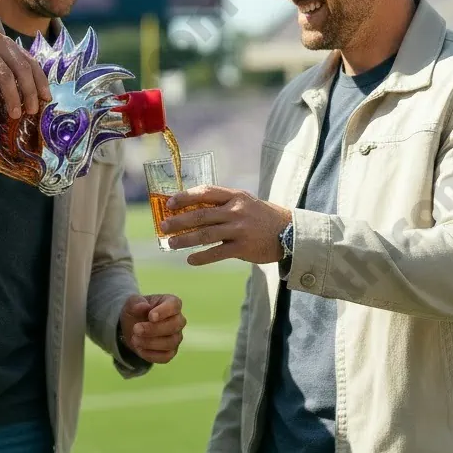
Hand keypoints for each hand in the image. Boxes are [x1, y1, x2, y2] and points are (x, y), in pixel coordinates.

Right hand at [0, 29, 50, 117]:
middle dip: (30, 92)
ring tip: (15, 114)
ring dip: (13, 97)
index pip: (31, 62)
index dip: (41, 80)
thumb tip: (22, 94)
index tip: (47, 98)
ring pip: (5, 76)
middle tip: (33, 110)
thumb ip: (3, 67)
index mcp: (7, 44)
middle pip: (22, 70)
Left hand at [118, 294, 185, 363]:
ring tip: (134, 339)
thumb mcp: (132, 303)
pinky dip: (151, 354)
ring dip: (150, 342)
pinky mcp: (171, 352)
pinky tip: (139, 349)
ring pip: (170, 343)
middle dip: (154, 329)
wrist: (132, 327)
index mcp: (171, 303)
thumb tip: (144, 307)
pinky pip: (166, 357)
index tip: (150, 316)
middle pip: (174, 325)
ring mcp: (176, 337)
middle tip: (136, 329)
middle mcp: (178, 320)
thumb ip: (137, 303)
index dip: (164, 311)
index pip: (174, 305)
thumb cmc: (136, 310)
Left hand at [159, 186, 290, 266]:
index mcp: (234, 196)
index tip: (169, 203)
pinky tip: (190, 259)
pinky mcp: (243, 247)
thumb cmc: (260, 216)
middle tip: (163, 226)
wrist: (289, 232)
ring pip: (206, 234)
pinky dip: (202, 257)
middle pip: (201, 214)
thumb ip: (222, 204)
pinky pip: (217, 253)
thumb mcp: (243, 202)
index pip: (205, 192)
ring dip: (185, 239)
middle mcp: (236, 210)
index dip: (185, 197)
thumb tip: (191, 208)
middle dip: (179, 221)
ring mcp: (239, 229)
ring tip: (171, 244)